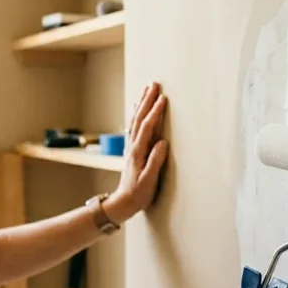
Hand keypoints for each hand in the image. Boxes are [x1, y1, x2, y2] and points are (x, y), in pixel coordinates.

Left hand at [105, 82, 169, 222]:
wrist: (123, 202)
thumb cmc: (138, 194)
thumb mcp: (149, 181)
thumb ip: (155, 162)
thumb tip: (163, 142)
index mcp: (138, 152)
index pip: (148, 127)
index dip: (155, 112)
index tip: (163, 98)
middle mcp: (133, 146)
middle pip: (140, 118)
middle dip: (147, 100)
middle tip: (154, 84)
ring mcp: (131, 147)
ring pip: (136, 120)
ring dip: (142, 103)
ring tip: (148, 89)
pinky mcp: (133, 149)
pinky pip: (135, 126)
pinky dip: (137, 114)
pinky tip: (138, 108)